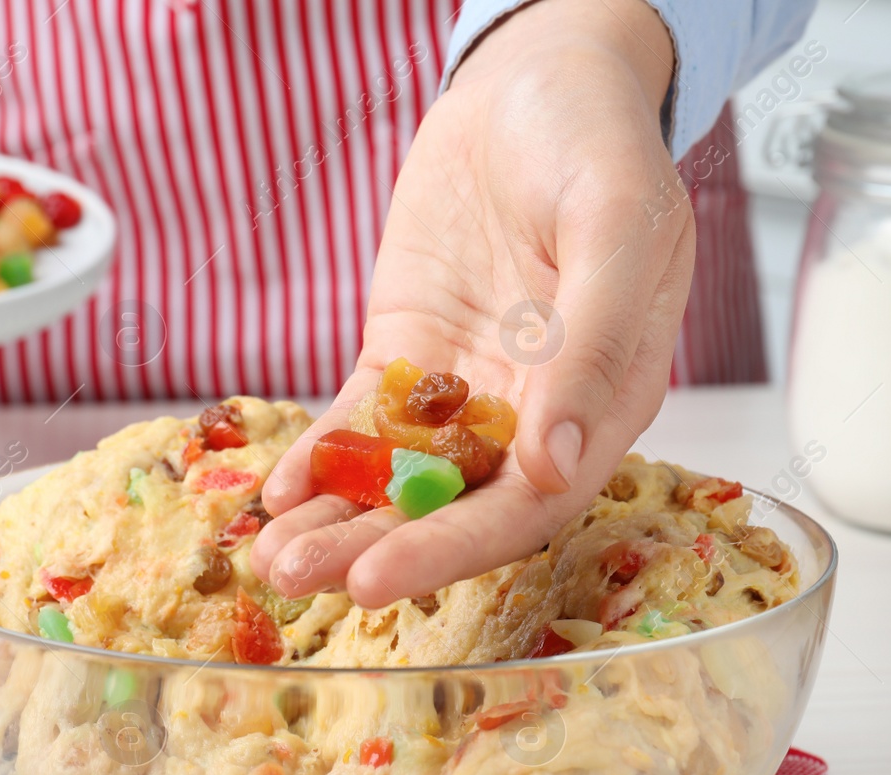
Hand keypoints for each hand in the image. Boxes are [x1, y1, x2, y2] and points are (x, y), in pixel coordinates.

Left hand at [252, 0, 691, 608]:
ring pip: (401, 478)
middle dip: (377, 550)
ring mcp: (467, 390)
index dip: (454, 548)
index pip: (530, 504)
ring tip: (273, 559)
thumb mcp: (617, 225)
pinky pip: (362, 422)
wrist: (533, 79)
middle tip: (300, 579)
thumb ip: (598, 345)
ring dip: (339, 521)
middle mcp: (535, 414)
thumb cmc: (596, 140)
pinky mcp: (408, 359)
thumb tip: (561, 463)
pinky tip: (279, 490)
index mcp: (604, 400)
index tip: (379, 577)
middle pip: (455, 509)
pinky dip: (323, 458)